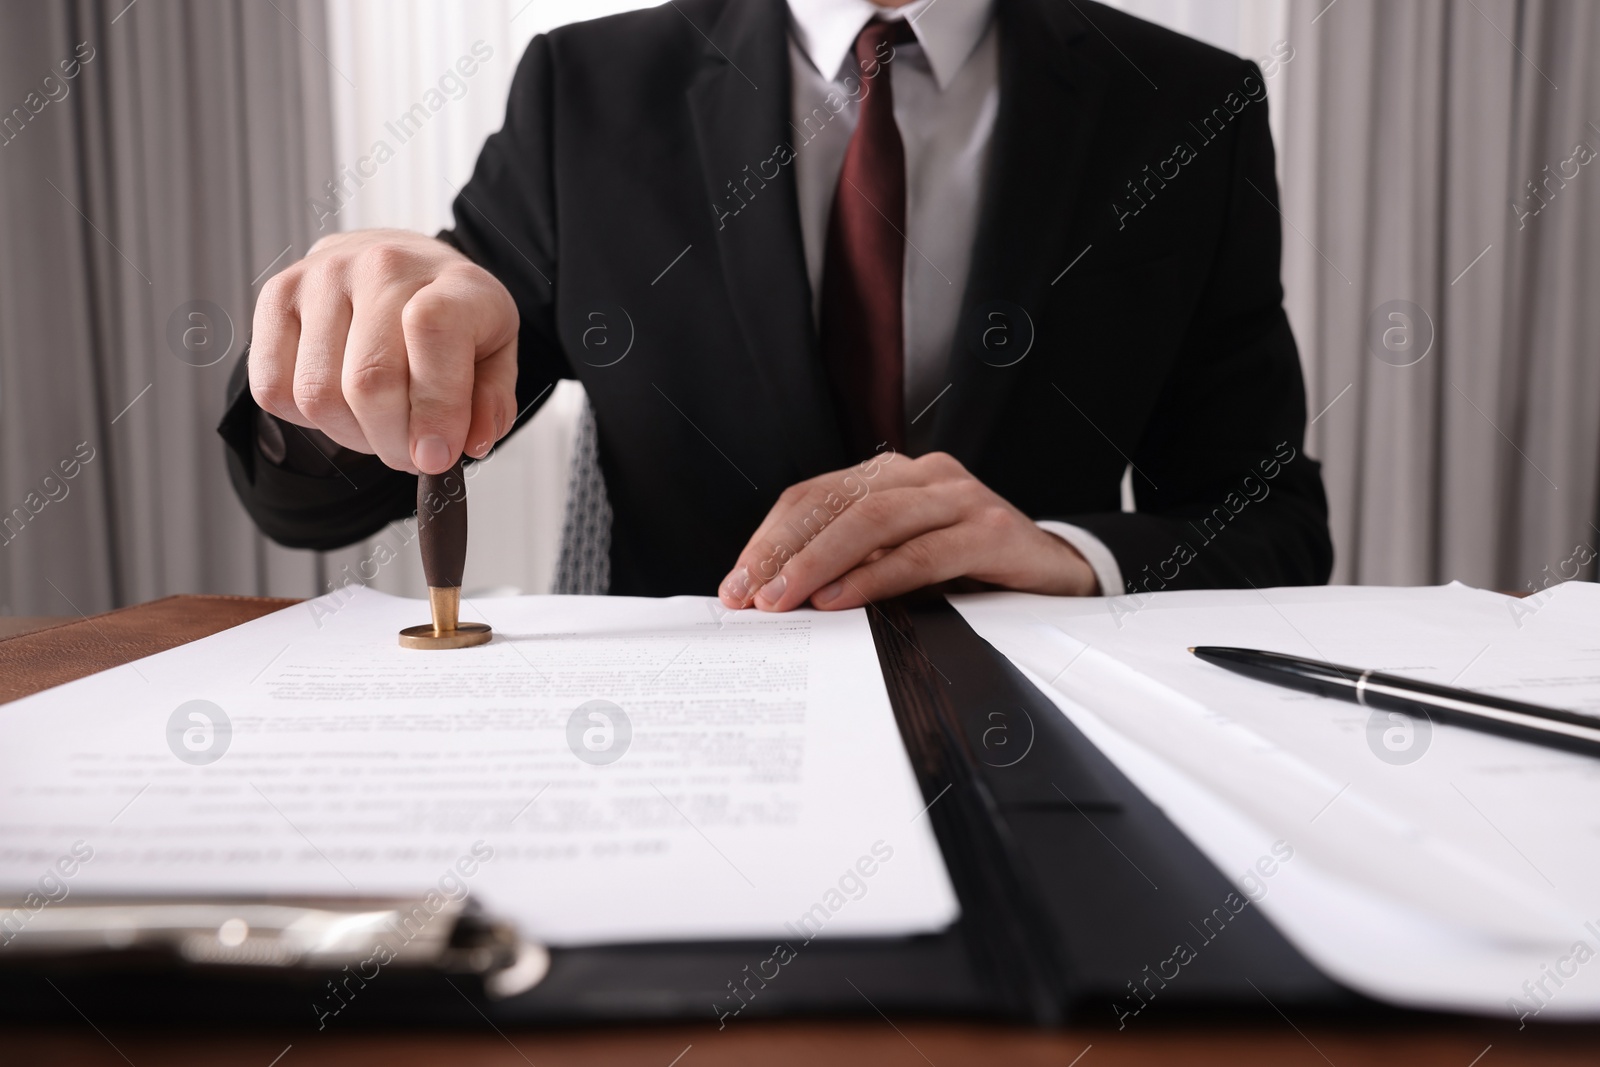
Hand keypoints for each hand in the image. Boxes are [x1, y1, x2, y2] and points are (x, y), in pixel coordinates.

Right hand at [249, 228, 518, 474]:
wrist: (400, 266)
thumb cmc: (452, 317)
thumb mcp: (496, 355)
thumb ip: (491, 403)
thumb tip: (469, 444)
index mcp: (453, 280)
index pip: (433, 331)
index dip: (436, 408)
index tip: (437, 456)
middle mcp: (382, 266)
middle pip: (369, 382)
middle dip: (393, 441)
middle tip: (411, 452)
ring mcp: (321, 276)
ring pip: (319, 395)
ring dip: (351, 435)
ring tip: (379, 423)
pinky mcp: (276, 295)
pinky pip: (273, 388)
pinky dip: (306, 419)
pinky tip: (340, 403)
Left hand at [717, 452, 1098, 611]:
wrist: (1059, 575)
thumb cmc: (972, 572)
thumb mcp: (902, 563)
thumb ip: (851, 565)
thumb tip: (773, 595)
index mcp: (894, 476)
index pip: (814, 496)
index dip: (769, 538)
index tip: (737, 583)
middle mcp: (925, 475)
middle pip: (835, 503)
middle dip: (782, 551)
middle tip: (749, 596)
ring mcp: (961, 498)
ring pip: (873, 521)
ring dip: (818, 563)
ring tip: (784, 599)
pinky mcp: (992, 531)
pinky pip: (922, 553)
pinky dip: (875, 577)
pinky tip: (841, 598)